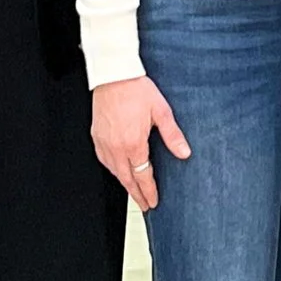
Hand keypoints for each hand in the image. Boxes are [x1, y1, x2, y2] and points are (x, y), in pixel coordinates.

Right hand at [92, 76, 190, 209]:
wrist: (114, 75)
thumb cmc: (136, 89)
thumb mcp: (161, 112)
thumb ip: (172, 136)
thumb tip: (184, 153)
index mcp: (133, 144)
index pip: (142, 176)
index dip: (149, 191)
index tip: (153, 202)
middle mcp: (116, 147)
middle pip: (126, 179)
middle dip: (136, 194)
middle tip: (145, 205)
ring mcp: (103, 142)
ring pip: (114, 171)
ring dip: (124, 183)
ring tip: (134, 192)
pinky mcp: (96, 136)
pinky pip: (103, 160)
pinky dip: (113, 169)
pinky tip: (118, 170)